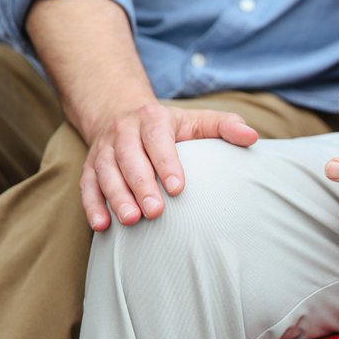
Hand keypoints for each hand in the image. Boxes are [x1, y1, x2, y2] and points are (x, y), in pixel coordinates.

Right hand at [79, 102, 258, 230]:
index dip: (166, 162)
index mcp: (152, 119)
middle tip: (155, 212)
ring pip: (105, 172)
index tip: (178, 187)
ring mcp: (104, 149)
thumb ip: (225, 127)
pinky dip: (92, 205)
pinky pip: (86, 185)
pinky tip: (101, 226)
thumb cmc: (171, 125)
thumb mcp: (198, 120)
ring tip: (131, 220)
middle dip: (140, 185)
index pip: (158, 140)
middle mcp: (124, 132)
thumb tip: (252, 137)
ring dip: (116, 197)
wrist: (120, 113)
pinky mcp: (90, 166)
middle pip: (129, 158)